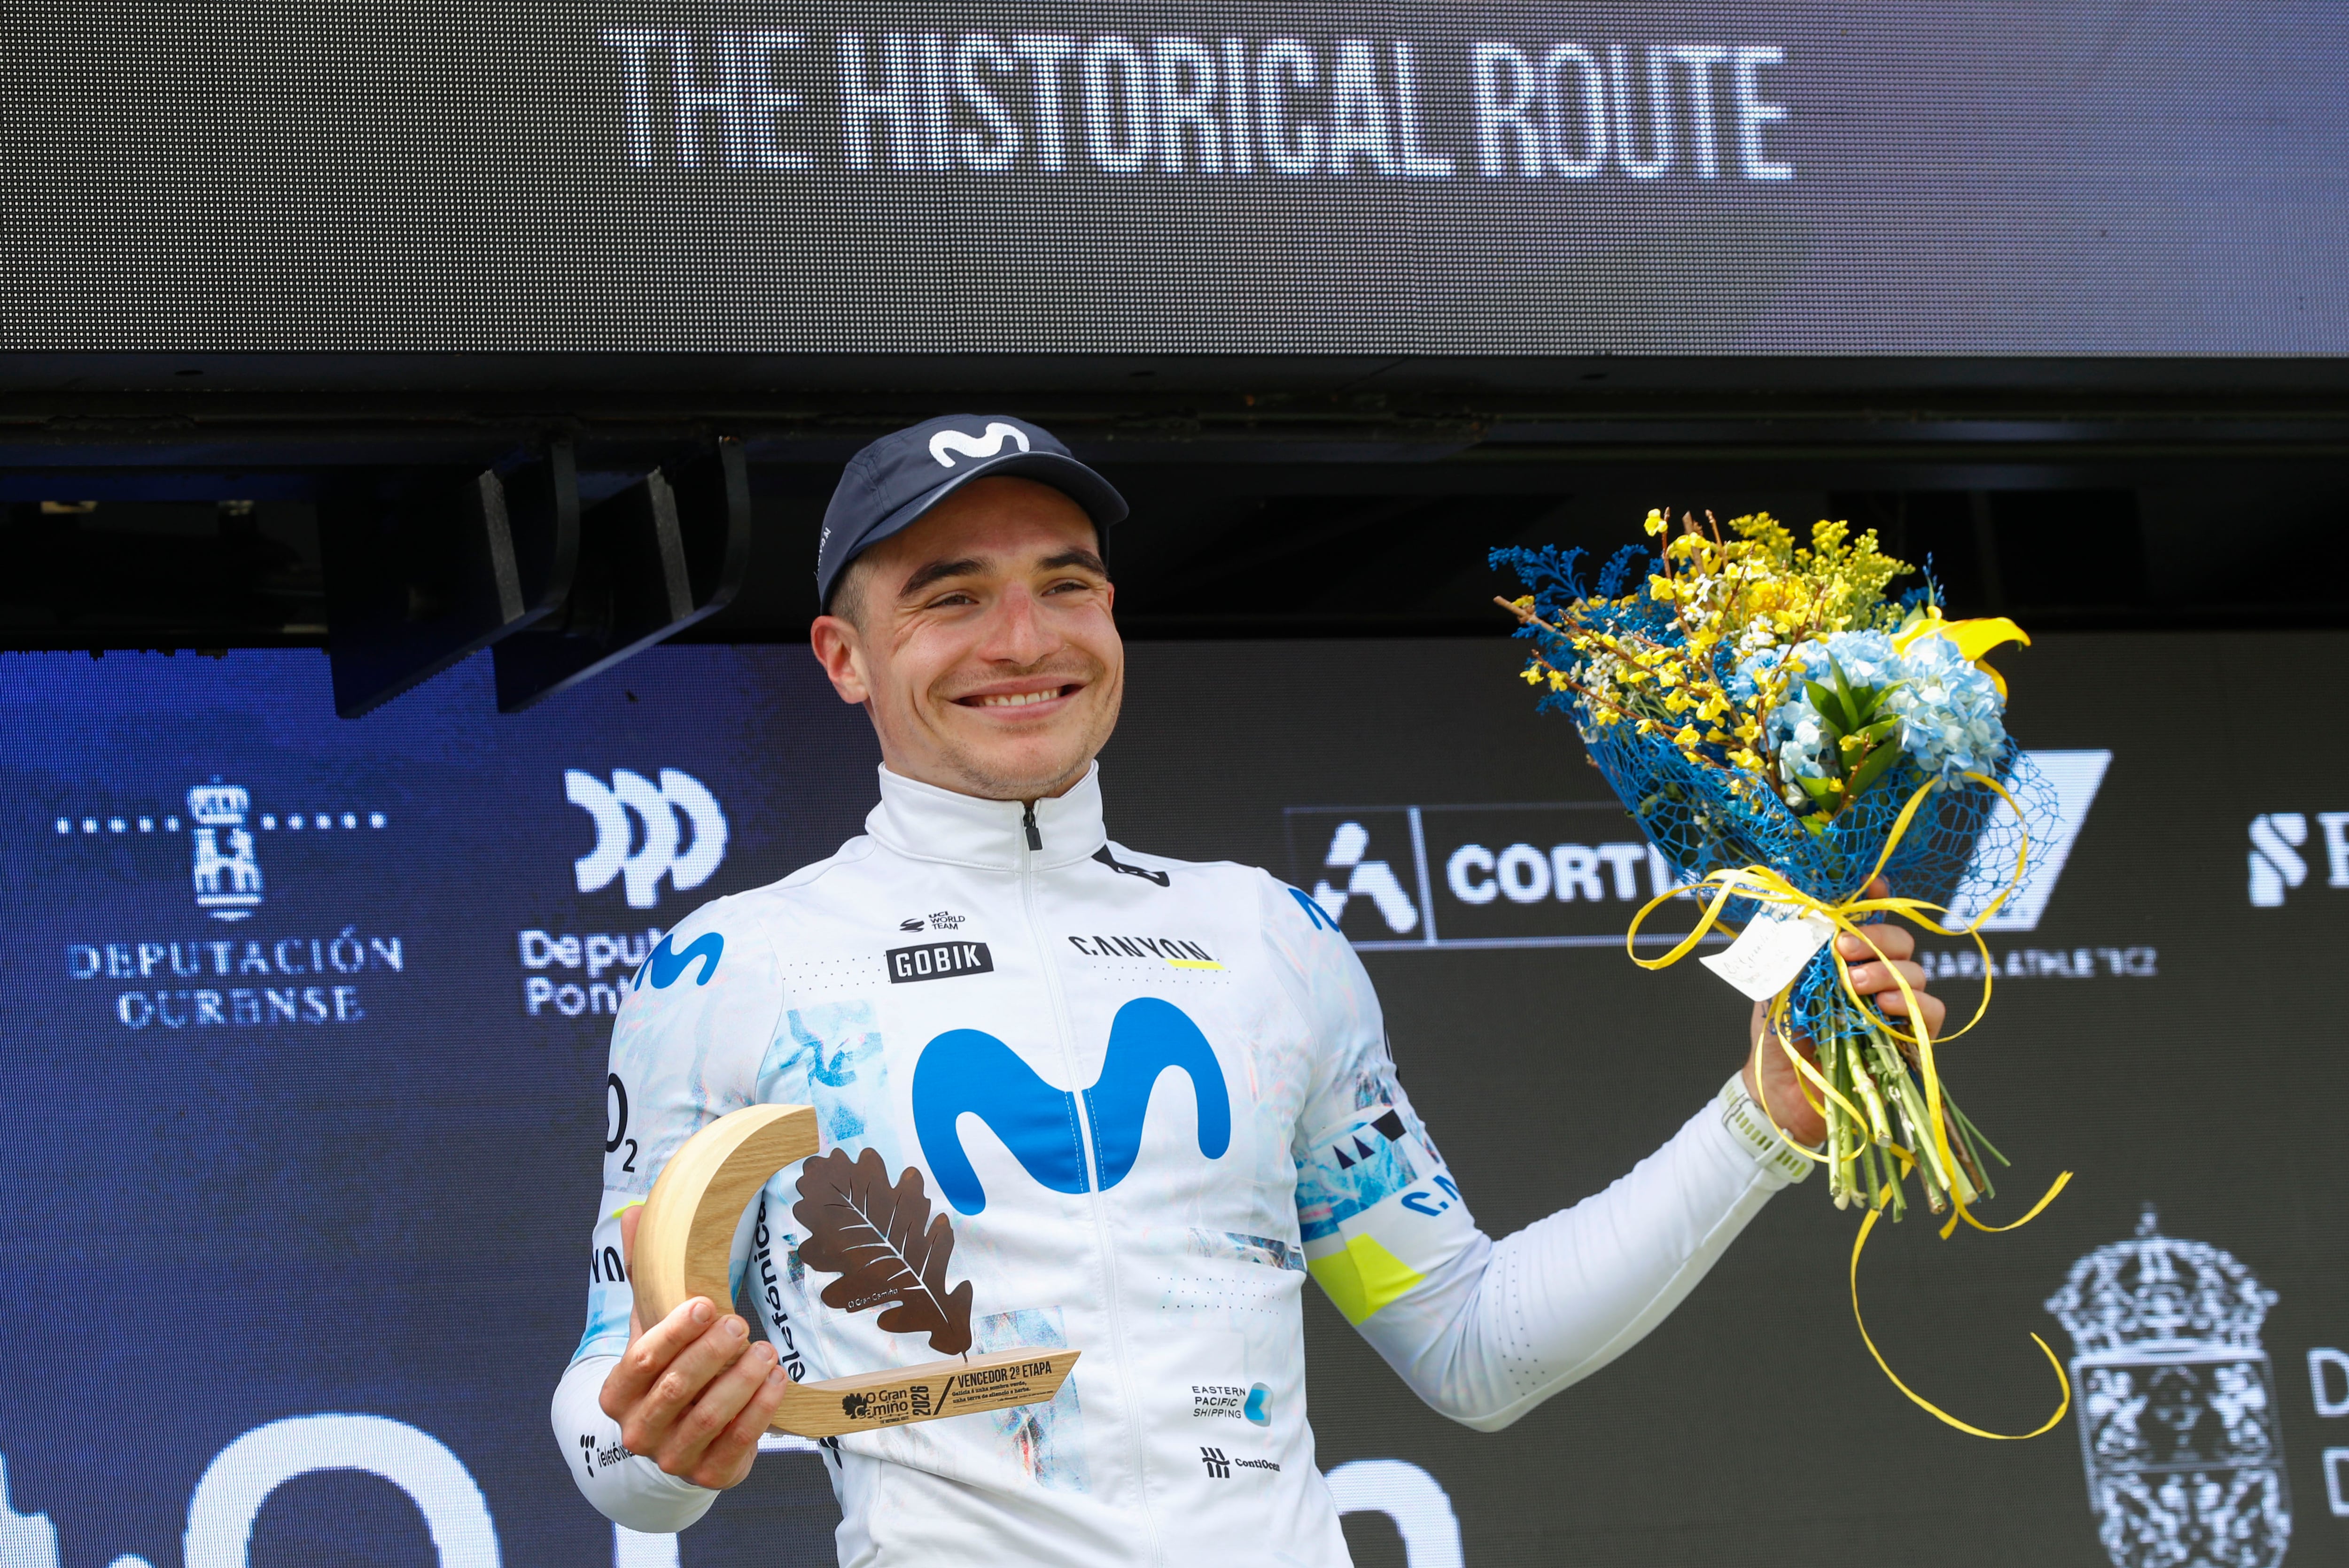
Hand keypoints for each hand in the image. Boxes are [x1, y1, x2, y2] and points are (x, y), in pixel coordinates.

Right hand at [597, 1204, 789, 1489]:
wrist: (683, 1437)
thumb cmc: (669, 1367)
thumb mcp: (653, 1323)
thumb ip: (646, 1272)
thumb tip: (636, 1212)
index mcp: (617, 1394)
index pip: (640, 1360)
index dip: (674, 1332)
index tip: (707, 1304)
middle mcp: (637, 1432)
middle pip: (674, 1389)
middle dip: (711, 1353)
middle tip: (740, 1323)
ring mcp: (673, 1459)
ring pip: (708, 1418)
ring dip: (742, 1380)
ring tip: (766, 1349)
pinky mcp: (711, 1475)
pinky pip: (738, 1444)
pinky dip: (761, 1410)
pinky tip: (778, 1379)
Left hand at [1739, 880, 1944, 1147]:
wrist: (1776, 1091)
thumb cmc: (1775, 1035)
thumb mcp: (1773, 983)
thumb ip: (1789, 944)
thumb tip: (1794, 894)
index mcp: (1843, 958)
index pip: (1870, 919)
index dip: (1876, 897)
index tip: (1872, 886)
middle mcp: (1873, 977)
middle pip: (1900, 942)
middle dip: (1876, 938)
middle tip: (1842, 948)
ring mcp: (1893, 1008)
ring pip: (1915, 974)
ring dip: (1887, 972)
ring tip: (1853, 984)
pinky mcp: (1907, 1041)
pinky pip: (1931, 1014)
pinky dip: (1914, 1004)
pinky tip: (1886, 1006)